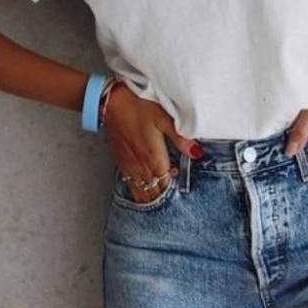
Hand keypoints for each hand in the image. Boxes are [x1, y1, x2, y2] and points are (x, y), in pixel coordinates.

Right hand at [103, 83, 201, 202]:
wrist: (110, 101)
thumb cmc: (138, 106)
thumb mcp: (163, 118)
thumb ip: (180, 138)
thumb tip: (197, 153)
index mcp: (153, 157)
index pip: (167, 185)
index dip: (176, 192)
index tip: (184, 196)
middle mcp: (141, 165)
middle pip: (155, 192)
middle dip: (165, 198)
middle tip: (176, 205)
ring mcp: (129, 165)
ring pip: (141, 192)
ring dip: (151, 198)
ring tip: (161, 205)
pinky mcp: (121, 162)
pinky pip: (130, 186)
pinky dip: (138, 193)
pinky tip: (144, 196)